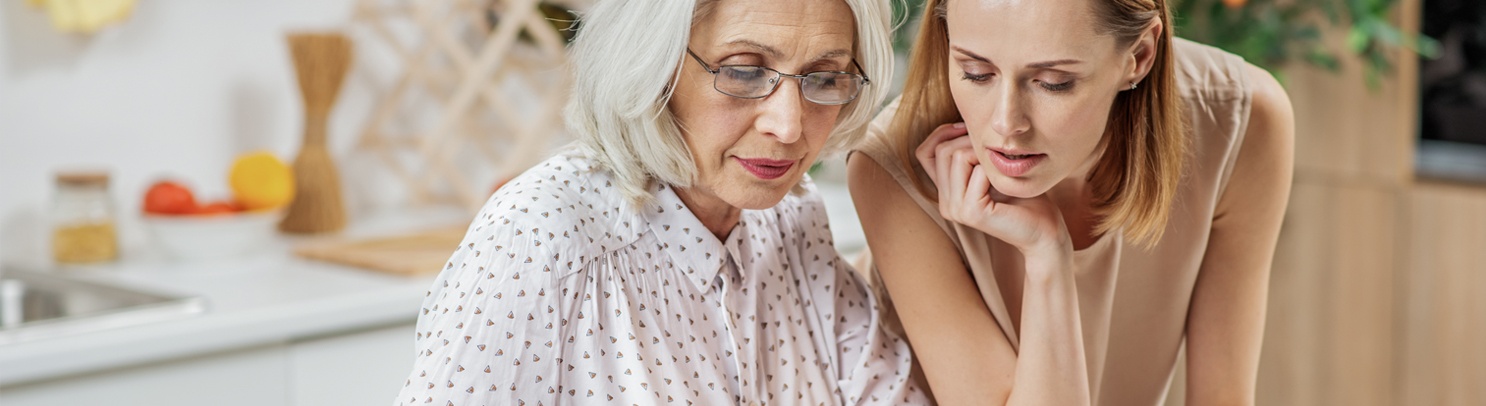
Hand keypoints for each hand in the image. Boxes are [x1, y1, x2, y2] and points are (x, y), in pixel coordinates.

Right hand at [915, 123, 1073, 262]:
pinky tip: (1005, 183)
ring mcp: (956, 210)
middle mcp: (945, 203)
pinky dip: (993, 169)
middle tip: (995, 151)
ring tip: (1000, 168)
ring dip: (982, 153)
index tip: (966, 127)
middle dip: (969, 141)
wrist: (1043, 228)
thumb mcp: (989, 166)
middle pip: (942, 150)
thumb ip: (968, 152)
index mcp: (945, 193)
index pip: (924, 152)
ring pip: (956, 156)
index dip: (941, 134)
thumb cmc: (1022, 194)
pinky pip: (976, 171)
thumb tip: (959, 120)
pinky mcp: (971, 212)